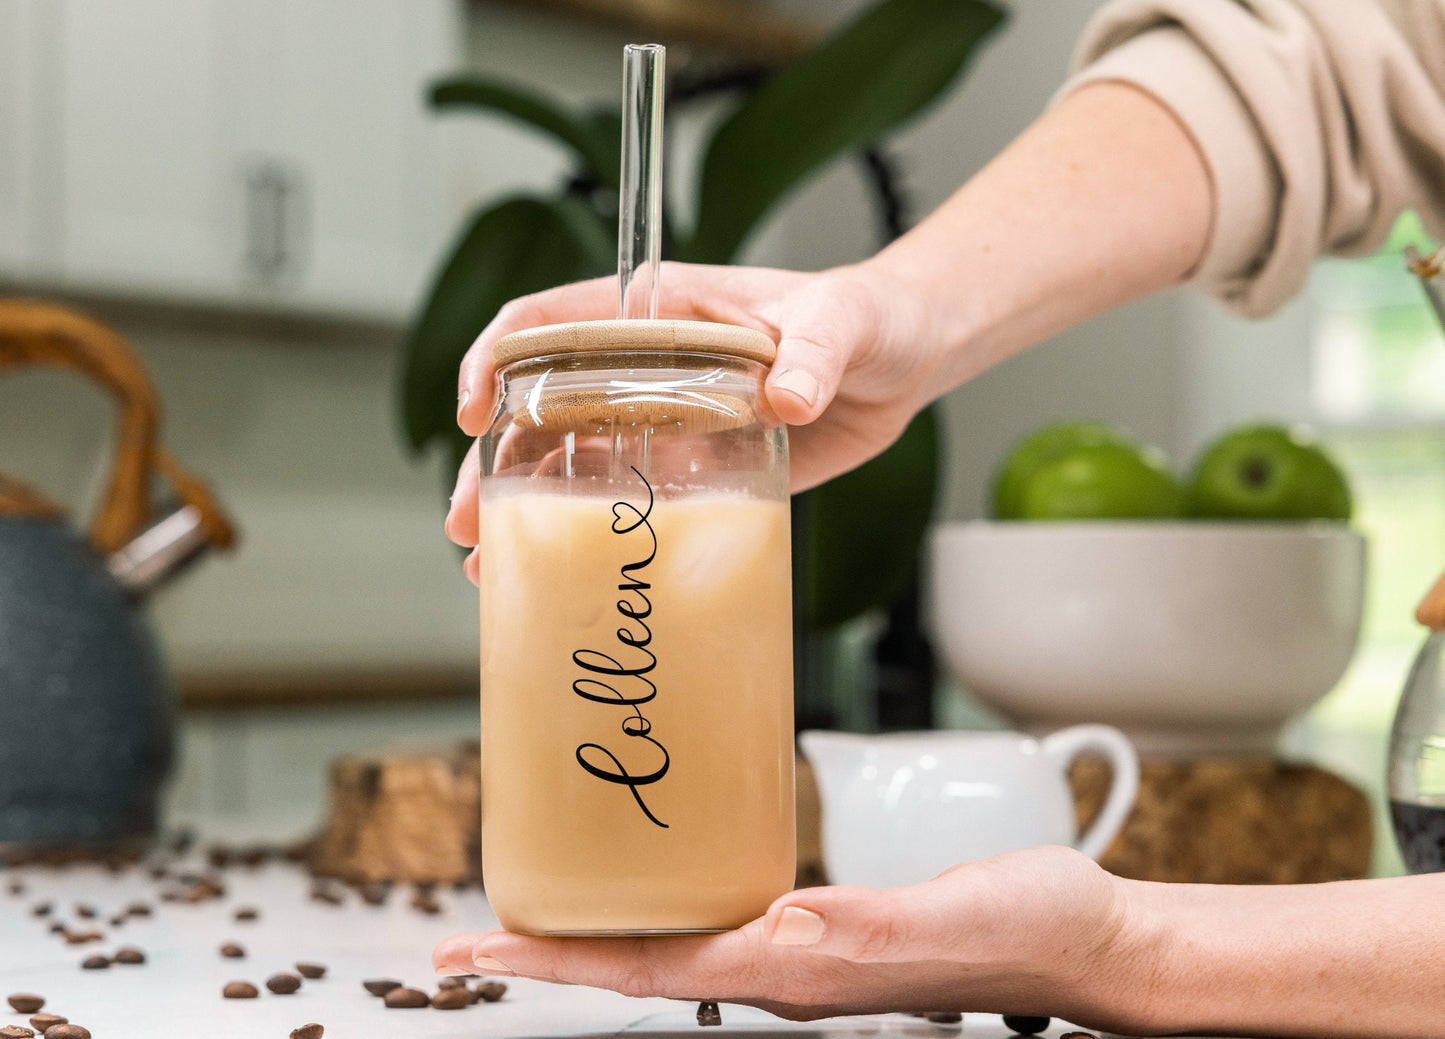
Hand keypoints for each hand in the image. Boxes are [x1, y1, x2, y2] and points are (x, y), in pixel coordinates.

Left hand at [431, 846, 1154, 1030]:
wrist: (1083, 940)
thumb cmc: (1026, 929)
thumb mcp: (944, 918)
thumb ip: (862, 927)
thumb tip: (777, 928)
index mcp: (795, 968)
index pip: (645, 970)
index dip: (554, 959)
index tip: (475, 953)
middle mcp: (782, 966)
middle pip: (636, 962)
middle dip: (551, 950)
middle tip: (470, 934)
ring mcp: (801, 951)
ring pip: (670, 943)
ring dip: (597, 929)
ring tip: (541, 902)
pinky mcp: (826, 925)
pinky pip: (719, 918)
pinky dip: (664, 904)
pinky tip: (656, 880)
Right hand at [445, 259, 947, 584]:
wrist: (905, 361)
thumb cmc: (869, 315)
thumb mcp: (843, 318)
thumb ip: (816, 348)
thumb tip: (790, 395)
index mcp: (661, 310)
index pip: (550, 321)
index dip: (497, 358)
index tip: (472, 409)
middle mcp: (645, 365)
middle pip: (541, 408)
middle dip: (494, 461)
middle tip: (469, 519)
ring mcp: (664, 420)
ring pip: (570, 462)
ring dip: (524, 509)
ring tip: (489, 563)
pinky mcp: (696, 469)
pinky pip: (628, 501)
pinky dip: (588, 537)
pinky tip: (559, 575)